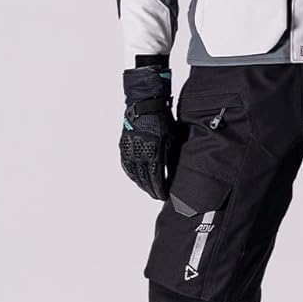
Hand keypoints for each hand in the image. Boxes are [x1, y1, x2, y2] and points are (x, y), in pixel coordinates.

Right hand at [119, 64, 175, 199]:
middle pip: (144, 179)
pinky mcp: (124, 146)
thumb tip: (178, 170)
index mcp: (154, 152)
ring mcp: (130, 150)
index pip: (156, 178)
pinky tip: (136, 179)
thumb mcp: (172, 137)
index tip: (164, 196)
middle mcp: (140, 153)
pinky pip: (126, 165)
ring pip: (134, 174)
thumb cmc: (162, 120)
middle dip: (151, 190)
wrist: (145, 105)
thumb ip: (172, 155)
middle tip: (157, 196)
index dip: (160, 189)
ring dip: (141, 184)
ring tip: (148, 190)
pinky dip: (131, 174)